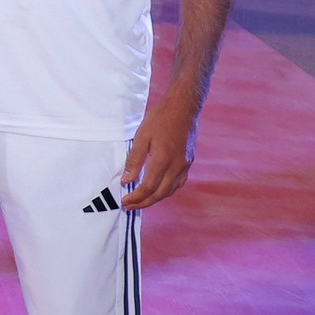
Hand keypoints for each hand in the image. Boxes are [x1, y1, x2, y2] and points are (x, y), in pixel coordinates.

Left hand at [120, 87, 201, 208]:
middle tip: (129, 206)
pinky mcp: (189, 162)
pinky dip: (167, 190)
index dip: (136, 197)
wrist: (183, 107)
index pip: (148, 187)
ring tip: (141, 200)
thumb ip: (134, 160)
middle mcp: (176, 166)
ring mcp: (185, 165)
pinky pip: (178, 183)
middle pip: (160, 193)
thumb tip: (126, 180)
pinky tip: (158, 189)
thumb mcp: (142, 136)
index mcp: (163, 160)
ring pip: (170, 190)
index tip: (125, 201)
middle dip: (144, 203)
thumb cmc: (160, 118)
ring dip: (155, 198)